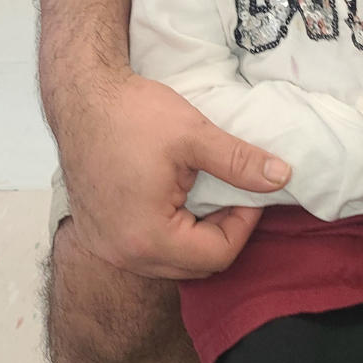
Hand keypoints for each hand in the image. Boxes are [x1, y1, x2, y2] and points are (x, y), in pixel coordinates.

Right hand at [57, 68, 290, 280]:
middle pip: (193, 266)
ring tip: (205, 194)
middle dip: (221, 233)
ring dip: (195, 236)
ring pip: (170, 260)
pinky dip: (168, 233)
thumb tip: (282, 177)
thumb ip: (239, 162)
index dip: (244, 223)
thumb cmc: (132, 114)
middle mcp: (123, 254)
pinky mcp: (97, 234)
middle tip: (232, 192)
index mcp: (147, 238)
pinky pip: (145, 249)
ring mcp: (106, 247)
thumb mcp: (194, 135)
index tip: (250, 190)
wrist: (81, 96)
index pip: (217, 256)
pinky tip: (176, 199)